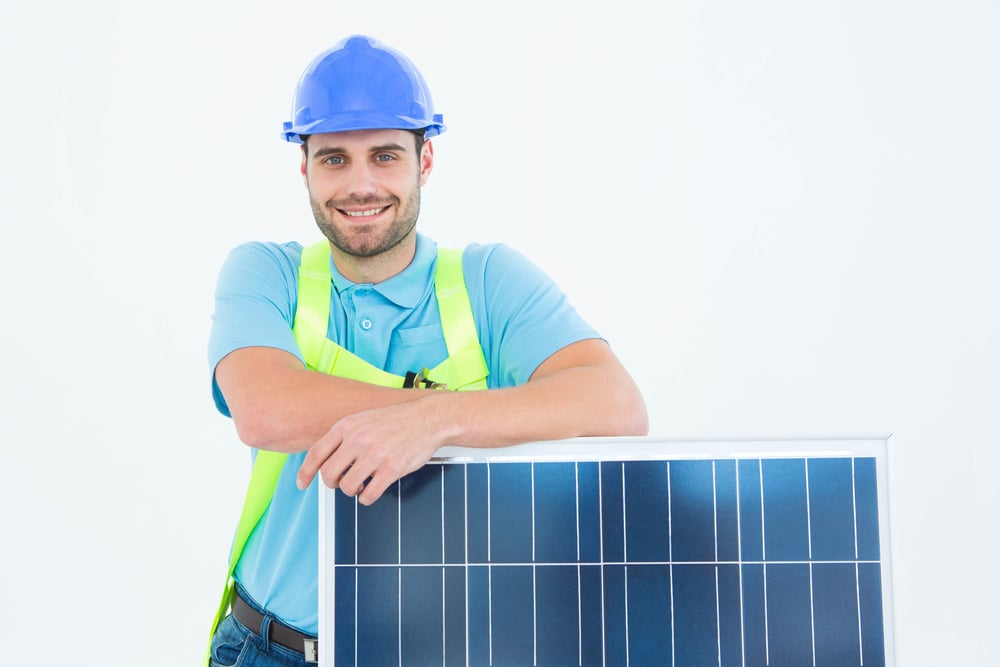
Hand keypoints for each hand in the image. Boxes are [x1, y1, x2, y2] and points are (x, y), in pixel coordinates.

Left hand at [295, 399, 445, 504]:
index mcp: (347, 426)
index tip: (302, 484)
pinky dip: (367, 497)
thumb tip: (324, 461)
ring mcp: (375, 455)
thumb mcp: (362, 420)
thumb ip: (343, 437)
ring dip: (352, 491)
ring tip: (361, 484)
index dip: (305, 473)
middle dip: (333, 483)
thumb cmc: (395, 421)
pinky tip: (372, 489)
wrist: (427, 419)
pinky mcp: (391, 469)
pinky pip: (368, 495)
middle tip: (342, 482)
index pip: (316, 454)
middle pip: (329, 474)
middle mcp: (358, 440)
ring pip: (347, 487)